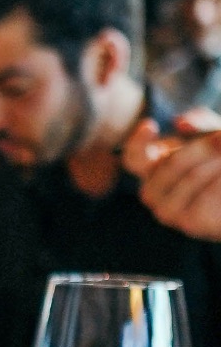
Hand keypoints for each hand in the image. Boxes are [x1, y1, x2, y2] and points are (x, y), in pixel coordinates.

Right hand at [125, 122, 220, 241]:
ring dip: (217, 164)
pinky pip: (207, 195)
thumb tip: (180, 122)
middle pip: (172, 163)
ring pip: (192, 176)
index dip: (138, 142)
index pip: (134, 157)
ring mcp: (167, 211)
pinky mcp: (188, 224)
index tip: (151, 125)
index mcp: (151, 170)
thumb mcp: (215, 136)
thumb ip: (200, 123)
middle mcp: (152, 192)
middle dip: (205, 149)